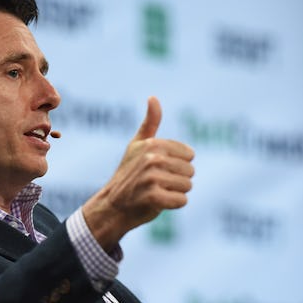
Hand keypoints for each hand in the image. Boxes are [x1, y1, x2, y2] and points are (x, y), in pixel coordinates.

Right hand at [82, 96, 194, 250]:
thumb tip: (153, 97)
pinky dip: (174, 204)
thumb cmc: (128, 174)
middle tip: (157, 183)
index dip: (178, 165)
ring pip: (187, 186)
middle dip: (178, 180)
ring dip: (176, 193)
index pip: (189, 155)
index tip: (160, 169)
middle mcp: (152, 158)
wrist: (112, 205)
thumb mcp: (137, 145)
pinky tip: (158, 203)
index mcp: (153, 144)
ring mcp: (152, 178)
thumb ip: (150, 122)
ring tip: (157, 192)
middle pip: (190, 171)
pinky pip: (181, 201)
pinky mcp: (153, 198)